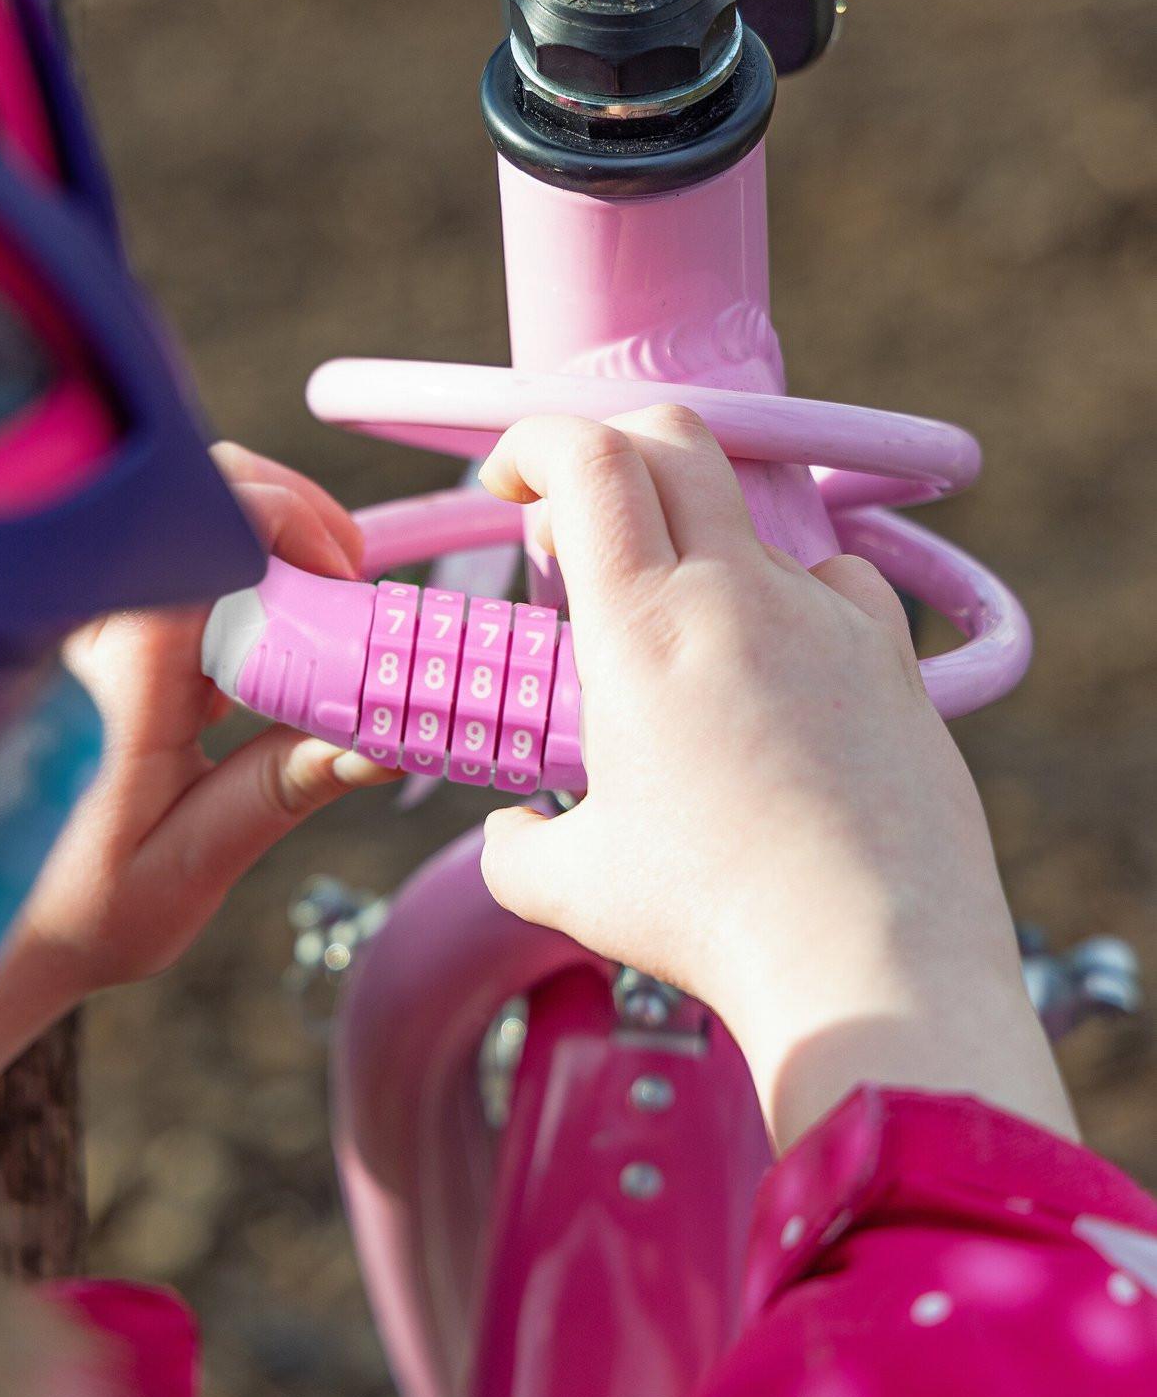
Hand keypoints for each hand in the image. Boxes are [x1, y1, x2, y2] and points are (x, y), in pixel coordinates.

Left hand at [0, 444, 394, 1134]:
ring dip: (266, 526)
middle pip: (187, 497)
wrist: (24, 920)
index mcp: (123, 687)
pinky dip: (245, 553)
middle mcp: (98, 638)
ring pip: (182, 507)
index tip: (346, 573)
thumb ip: (285, 789)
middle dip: (282, 509)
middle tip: (349, 569)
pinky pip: (181, 550)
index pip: (190, 549)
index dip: (275, 522)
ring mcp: (99, 627)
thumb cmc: (102, 902)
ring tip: (328, 582)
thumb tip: (378, 739)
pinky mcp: (113, 631)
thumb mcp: (202, 859)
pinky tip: (282, 610)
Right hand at [477, 406, 1073, 1149]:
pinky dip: (780, 596)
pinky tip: (767, 670)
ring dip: (687, 543)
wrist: (874, 959)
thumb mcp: (570, 888)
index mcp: (642, 626)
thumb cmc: (712, 915)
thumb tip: (510, 834)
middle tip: (572, 541)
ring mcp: (825, 615)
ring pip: (747, 516)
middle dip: (606, 452)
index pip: (586, 456)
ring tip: (670, 638)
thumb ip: (512, 849)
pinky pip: (830, 580)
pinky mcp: (887, 655)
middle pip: (673, 436)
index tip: (508, 493)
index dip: (533, 443)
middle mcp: (737, 592)